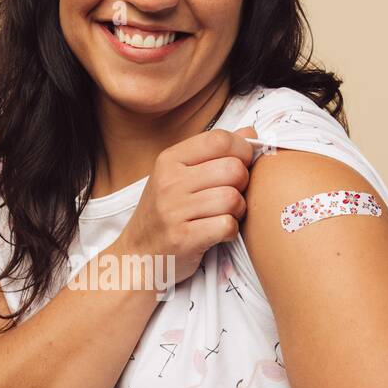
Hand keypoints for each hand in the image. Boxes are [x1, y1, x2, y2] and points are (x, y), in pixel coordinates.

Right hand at [118, 127, 259, 285]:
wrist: (137, 256)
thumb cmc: (164, 214)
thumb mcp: (179, 176)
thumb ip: (214, 152)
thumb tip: (251, 132)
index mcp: (169, 160)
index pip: (219, 139)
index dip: (242, 150)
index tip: (242, 164)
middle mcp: (169, 182)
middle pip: (233, 169)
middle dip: (243, 183)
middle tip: (232, 195)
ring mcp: (174, 211)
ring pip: (233, 199)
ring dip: (238, 210)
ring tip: (224, 215)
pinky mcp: (183, 238)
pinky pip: (227, 226)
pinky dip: (230, 231)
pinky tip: (219, 233)